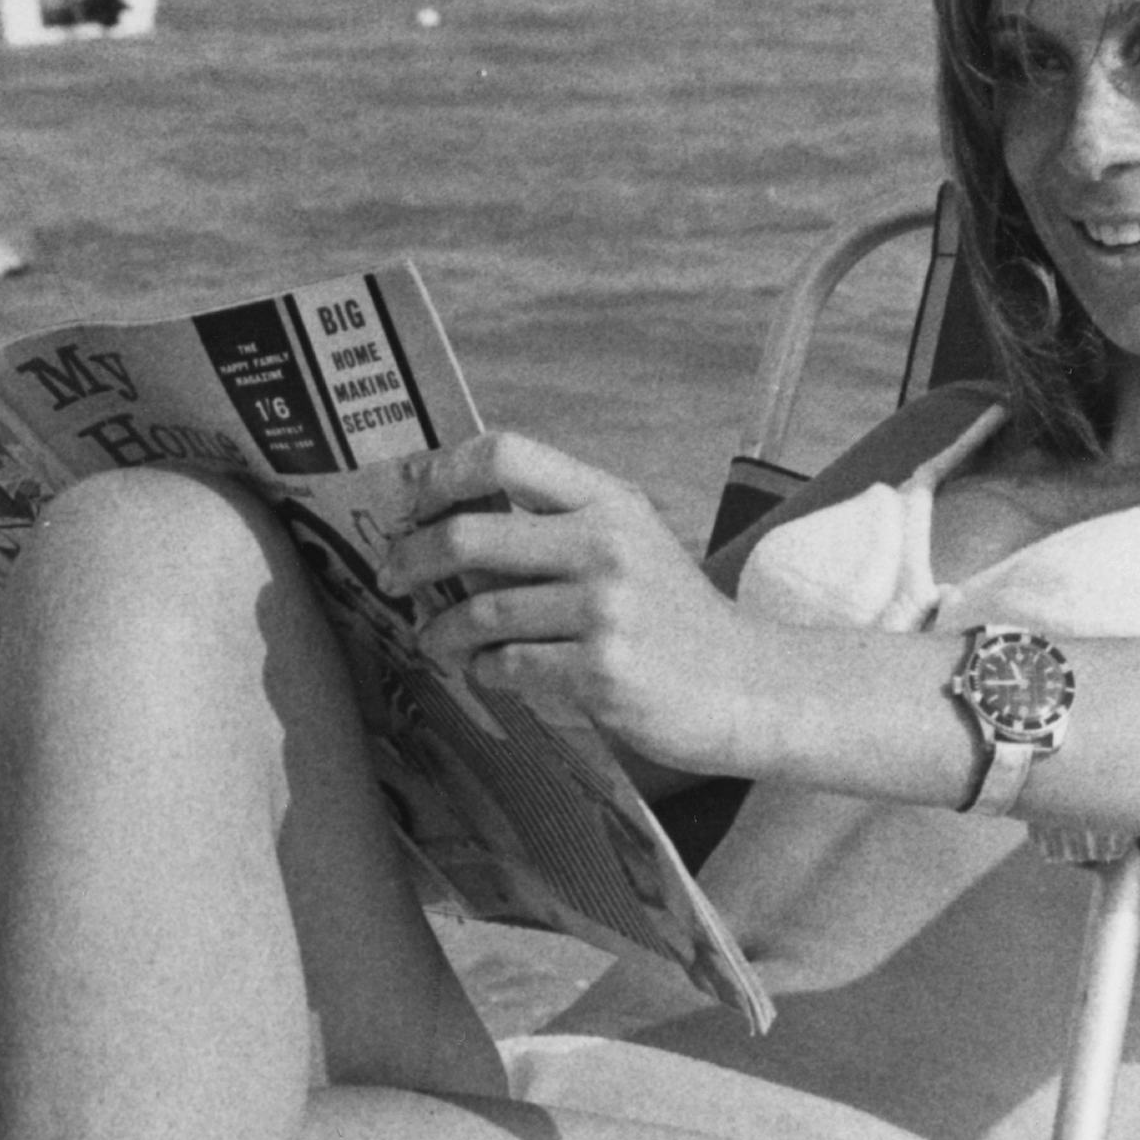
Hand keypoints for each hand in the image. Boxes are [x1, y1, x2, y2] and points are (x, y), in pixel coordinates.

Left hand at [378, 432, 751, 777]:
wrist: (748, 686)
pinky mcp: (601, 672)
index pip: (505, 454)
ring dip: (441, 631)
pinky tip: (488, 673)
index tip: (407, 498)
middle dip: (411, 559)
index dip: (440, 472)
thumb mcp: (632, 543)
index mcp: (609, 500)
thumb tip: (448, 523)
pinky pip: (508, 667)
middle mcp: (606, 544)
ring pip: (480, 613)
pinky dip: (484, 672)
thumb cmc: (675, 620)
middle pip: (469, 536)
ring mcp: (605, 610)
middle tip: (391, 576)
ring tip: (435, 640)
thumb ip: (559, 524)